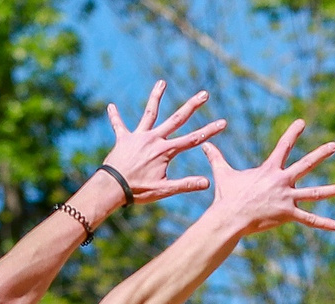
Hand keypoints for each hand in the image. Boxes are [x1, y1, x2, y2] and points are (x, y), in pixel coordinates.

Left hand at [101, 83, 225, 203]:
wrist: (112, 188)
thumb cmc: (138, 190)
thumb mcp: (164, 190)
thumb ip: (186, 184)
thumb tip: (207, 182)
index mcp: (165, 151)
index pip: (193, 139)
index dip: (209, 131)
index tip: (223, 122)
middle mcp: (154, 139)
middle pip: (177, 119)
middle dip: (192, 106)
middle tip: (204, 94)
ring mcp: (139, 136)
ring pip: (150, 113)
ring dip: (156, 96)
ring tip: (161, 82)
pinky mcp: (124, 139)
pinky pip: (119, 125)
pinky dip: (115, 117)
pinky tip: (111, 106)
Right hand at [203, 120, 334, 235]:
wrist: (230, 217)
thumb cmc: (226, 196)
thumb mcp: (222, 173)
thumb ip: (216, 157)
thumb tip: (204, 143)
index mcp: (269, 170)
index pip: (283, 146)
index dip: (293, 133)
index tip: (302, 122)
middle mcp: (282, 181)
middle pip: (306, 164)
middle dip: (321, 154)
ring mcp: (287, 198)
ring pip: (316, 193)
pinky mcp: (288, 214)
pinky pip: (310, 220)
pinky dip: (325, 223)